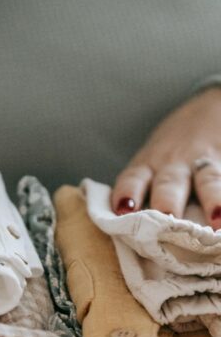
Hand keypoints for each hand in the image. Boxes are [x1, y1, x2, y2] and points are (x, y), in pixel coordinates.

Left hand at [112, 87, 220, 228]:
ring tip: (217, 219)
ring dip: (212, 200)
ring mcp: (203, 164)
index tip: (123, 210)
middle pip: (168, 184)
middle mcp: (173, 165)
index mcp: (147, 165)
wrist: (212, 108)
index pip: (132, 179)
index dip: (127, 193)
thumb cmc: (171, 149)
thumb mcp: (151, 160)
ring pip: (208, 181)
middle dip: (166, 203)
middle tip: (167, 218)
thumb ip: (140, 188)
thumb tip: (126, 228)